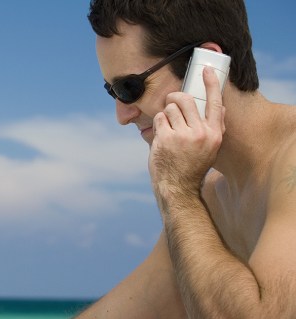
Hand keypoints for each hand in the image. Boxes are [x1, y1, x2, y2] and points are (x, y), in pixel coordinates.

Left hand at [149, 66, 225, 206]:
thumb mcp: (210, 148)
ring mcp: (183, 135)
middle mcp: (201, 132)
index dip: (211, 84)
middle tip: (171, 101)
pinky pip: (160, 118)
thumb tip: (221, 108)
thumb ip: (213, 128)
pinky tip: (161, 136)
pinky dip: (158, 124)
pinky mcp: (166, 138)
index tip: (206, 70)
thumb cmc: (192, 166)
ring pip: (170, 108)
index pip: (216, 102)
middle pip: (186, 99)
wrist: (178, 187)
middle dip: (175, 98)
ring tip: (168, 129)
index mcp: (215, 133)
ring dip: (166, 114)